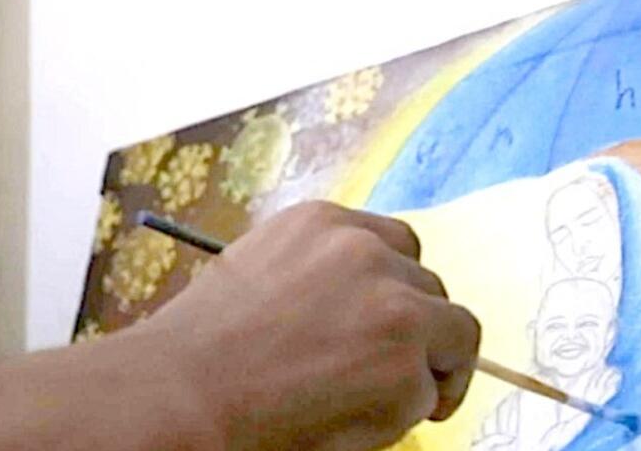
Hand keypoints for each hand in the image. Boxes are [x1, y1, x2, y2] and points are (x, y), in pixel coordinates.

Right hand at [99, 202, 481, 450]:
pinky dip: (413, 412)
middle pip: (431, 286)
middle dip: (418, 330)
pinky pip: (437, 393)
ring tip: (376, 397)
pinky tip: (358, 417)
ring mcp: (394, 307)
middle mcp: (365, 252)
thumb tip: (362, 301)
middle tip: (384, 370)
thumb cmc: (205, 346)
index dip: (398, 287)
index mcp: (322, 222)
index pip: (396, 243)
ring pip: (455, 335)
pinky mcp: (407, 366)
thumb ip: (317, 271)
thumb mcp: (259, 270)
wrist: (185, 392)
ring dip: (427, 367)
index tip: (387, 320)